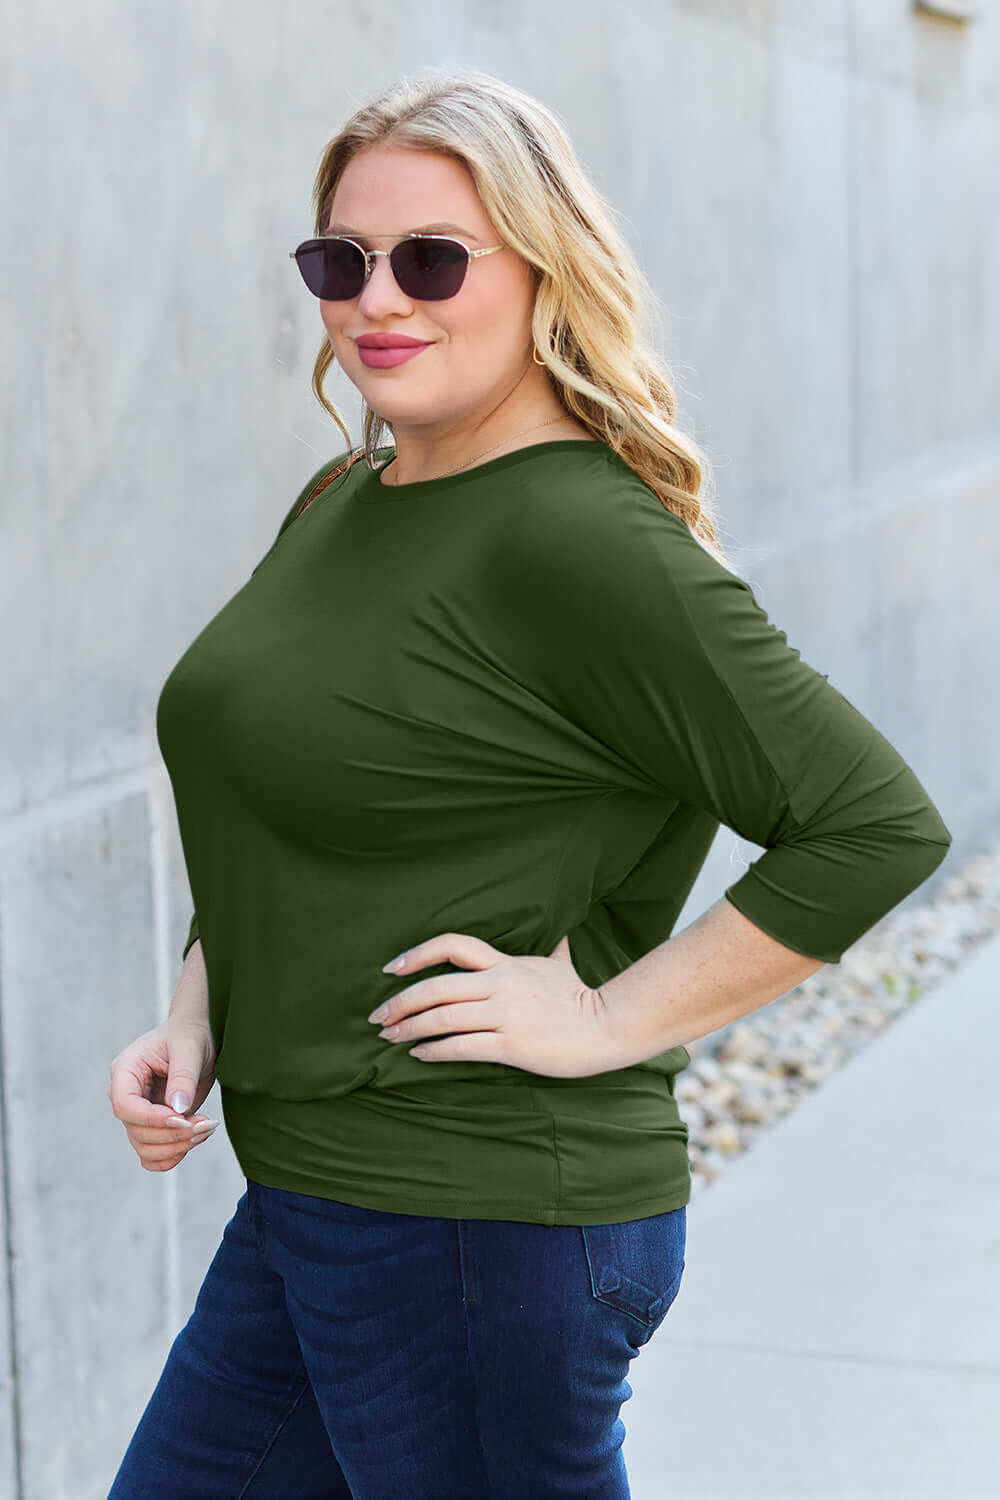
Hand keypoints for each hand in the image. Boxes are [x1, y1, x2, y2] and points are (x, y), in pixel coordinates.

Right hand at [108, 1017, 218, 1171]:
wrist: (198, 1037)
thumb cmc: (190, 1035)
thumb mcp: (189, 1048)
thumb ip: (183, 1077)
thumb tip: (178, 1110)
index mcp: (125, 1071)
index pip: (125, 1106)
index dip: (151, 1119)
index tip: (183, 1118)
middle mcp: (126, 1095)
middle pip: (137, 1132)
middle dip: (173, 1135)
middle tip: (206, 1124)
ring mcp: (138, 1114)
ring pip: (145, 1148)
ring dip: (177, 1147)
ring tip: (206, 1128)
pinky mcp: (153, 1126)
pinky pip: (152, 1156)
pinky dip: (172, 1157)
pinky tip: (195, 1140)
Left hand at [368, 932, 647, 1079]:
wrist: (607, 1027)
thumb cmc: (580, 997)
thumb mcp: (560, 965)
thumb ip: (553, 950)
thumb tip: (562, 934)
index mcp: (506, 963)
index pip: (453, 946)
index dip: (417, 954)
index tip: (391, 968)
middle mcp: (500, 985)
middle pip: (436, 987)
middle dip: (399, 1002)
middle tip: (377, 1016)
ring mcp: (505, 1015)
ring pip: (443, 1018)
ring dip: (408, 1028)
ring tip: (389, 1037)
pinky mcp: (511, 1046)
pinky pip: (462, 1047)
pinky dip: (433, 1051)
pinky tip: (418, 1054)